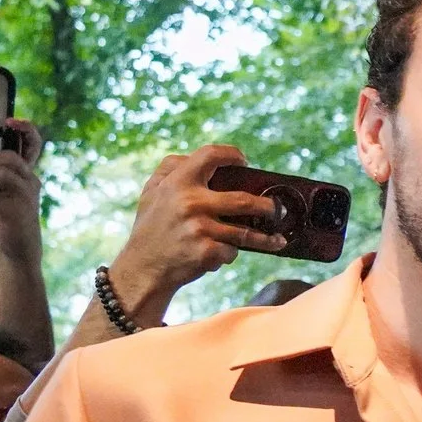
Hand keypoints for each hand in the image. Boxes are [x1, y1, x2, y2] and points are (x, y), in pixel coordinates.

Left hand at [0, 118, 42, 262]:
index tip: (9, 121)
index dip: (26, 129)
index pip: (34, 145)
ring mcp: (27, 197)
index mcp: (27, 174)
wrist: (17, 250)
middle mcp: (32, 182)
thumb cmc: (4, 218)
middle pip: (11, 156)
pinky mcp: (16, 212)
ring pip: (3, 173)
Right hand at [107, 145, 285, 323]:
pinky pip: (232, 251)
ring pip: (246, 232)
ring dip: (266, 238)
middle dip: (268, 207)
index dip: (231, 154)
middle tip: (277, 209)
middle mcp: (190, 203)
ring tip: (277, 240)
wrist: (143, 268)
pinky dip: (230, 254)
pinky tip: (223, 255)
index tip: (244, 161)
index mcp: (178, 183)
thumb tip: (193, 156)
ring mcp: (200, 229)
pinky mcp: (207, 252)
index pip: (209, 155)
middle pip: (244, 200)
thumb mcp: (151, 192)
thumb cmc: (151, 227)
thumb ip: (169, 170)